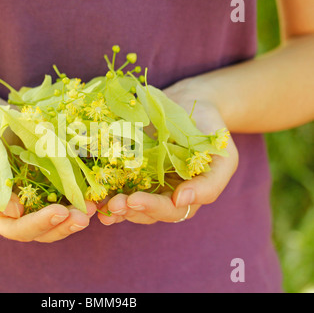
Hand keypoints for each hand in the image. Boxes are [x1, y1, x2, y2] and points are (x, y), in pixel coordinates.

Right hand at [0, 98, 96, 241]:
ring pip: (58, 220)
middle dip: (64, 225)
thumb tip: (16, 213)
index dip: (40, 223)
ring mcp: (36, 201)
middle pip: (43, 230)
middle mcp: (18, 214)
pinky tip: (93, 194)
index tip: (59, 212)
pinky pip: (66, 199)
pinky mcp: (51, 186)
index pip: (19, 229)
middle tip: (83, 216)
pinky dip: (80, 199)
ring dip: (76, 216)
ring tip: (92, 207)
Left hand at [97, 79, 238, 224]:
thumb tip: (182, 201)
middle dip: (128, 209)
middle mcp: (164, 195)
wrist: (190, 102)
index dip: (152, 208)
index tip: (134, 200)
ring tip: (99, 204)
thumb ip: (209, 184)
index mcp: (187, 196)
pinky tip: (90, 193)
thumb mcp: (223, 156)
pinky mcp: (128, 169)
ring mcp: (145, 183)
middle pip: (145, 212)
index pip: (170, 211)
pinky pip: (116, 184)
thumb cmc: (210, 130)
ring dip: (113, 206)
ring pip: (129, 203)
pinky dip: (103, 190)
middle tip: (113, 204)